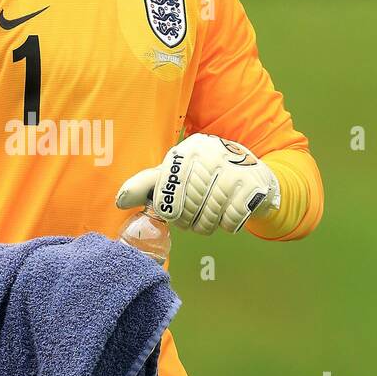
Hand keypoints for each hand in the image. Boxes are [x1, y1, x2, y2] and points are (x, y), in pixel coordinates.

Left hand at [115, 133, 280, 234]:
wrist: (255, 174)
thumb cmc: (208, 176)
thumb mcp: (178, 173)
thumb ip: (149, 184)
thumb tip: (120, 201)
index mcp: (188, 149)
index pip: (165, 190)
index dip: (169, 209)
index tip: (174, 213)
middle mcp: (211, 154)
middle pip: (186, 206)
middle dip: (188, 221)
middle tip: (193, 220)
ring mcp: (234, 169)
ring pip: (208, 216)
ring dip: (206, 226)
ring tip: (210, 217)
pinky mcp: (253, 186)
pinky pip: (230, 221)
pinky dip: (228, 225)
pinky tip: (230, 213)